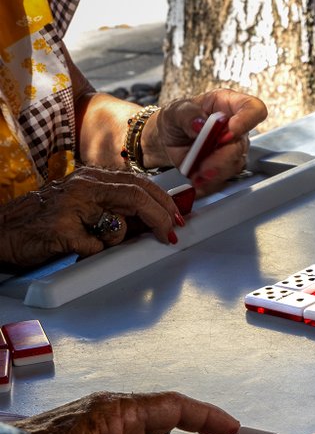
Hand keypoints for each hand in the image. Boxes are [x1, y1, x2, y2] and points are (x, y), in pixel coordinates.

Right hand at [0, 168, 180, 268]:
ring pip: (119, 224)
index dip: (164, 202)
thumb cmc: (42, 222)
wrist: (1, 233)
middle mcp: (82, 186)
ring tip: (95, 242)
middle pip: (137, 196)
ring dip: (118, 240)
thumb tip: (152, 222)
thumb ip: (114, 211)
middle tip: (171, 234)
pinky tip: (73, 248)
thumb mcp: (83, 209)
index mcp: (89, 179)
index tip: (178, 218)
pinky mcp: (62, 231)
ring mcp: (71, 207)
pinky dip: (92, 253)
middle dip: (161, 217)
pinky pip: (95, 248)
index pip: (138, 183)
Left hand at [149, 89, 268, 195]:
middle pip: (241, 144)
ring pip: (235, 164)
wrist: (169, 137)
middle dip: (223, 157)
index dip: (246, 121)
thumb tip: (200, 124)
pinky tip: (197, 180)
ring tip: (197, 173)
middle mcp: (236, 127)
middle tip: (204, 164)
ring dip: (215, 172)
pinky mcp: (225, 167)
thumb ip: (187, 114)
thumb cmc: (178, 117)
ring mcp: (233, 149)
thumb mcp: (176, 109)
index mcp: (230, 105)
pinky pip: (224, 178)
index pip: (253, 109)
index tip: (230, 131)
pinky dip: (209, 182)